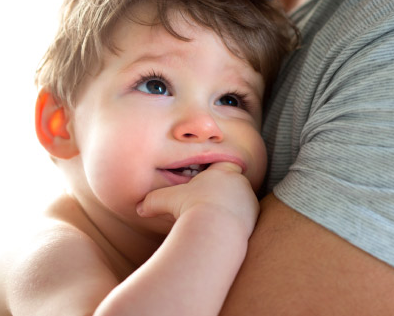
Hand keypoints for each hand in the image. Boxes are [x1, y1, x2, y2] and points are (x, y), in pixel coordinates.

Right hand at [137, 162, 258, 236]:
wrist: (214, 229)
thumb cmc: (189, 209)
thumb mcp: (166, 201)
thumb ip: (152, 201)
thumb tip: (139, 208)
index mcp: (220, 171)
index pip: (221, 164)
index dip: (213, 173)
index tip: (205, 185)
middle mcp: (238, 181)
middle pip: (232, 182)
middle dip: (222, 191)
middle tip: (208, 204)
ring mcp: (249, 198)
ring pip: (240, 199)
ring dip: (231, 206)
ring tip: (216, 218)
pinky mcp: (255, 215)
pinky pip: (246, 215)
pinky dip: (237, 221)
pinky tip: (224, 228)